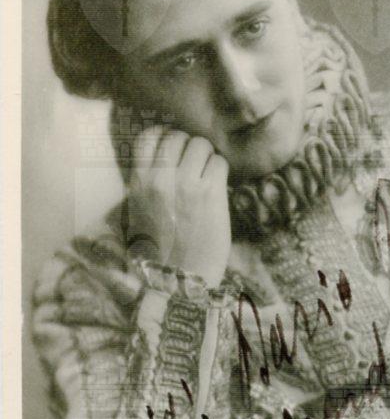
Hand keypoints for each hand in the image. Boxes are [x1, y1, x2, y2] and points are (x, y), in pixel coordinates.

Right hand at [127, 127, 230, 287]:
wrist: (178, 281)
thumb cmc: (159, 250)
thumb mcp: (138, 213)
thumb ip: (146, 184)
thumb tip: (160, 158)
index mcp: (138, 183)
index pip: (149, 136)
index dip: (165, 137)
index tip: (174, 148)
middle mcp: (160, 179)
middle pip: (178, 136)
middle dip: (189, 147)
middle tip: (195, 165)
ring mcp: (186, 185)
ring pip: (201, 145)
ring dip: (207, 157)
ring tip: (207, 176)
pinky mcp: (211, 195)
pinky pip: (220, 163)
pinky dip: (221, 170)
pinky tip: (218, 186)